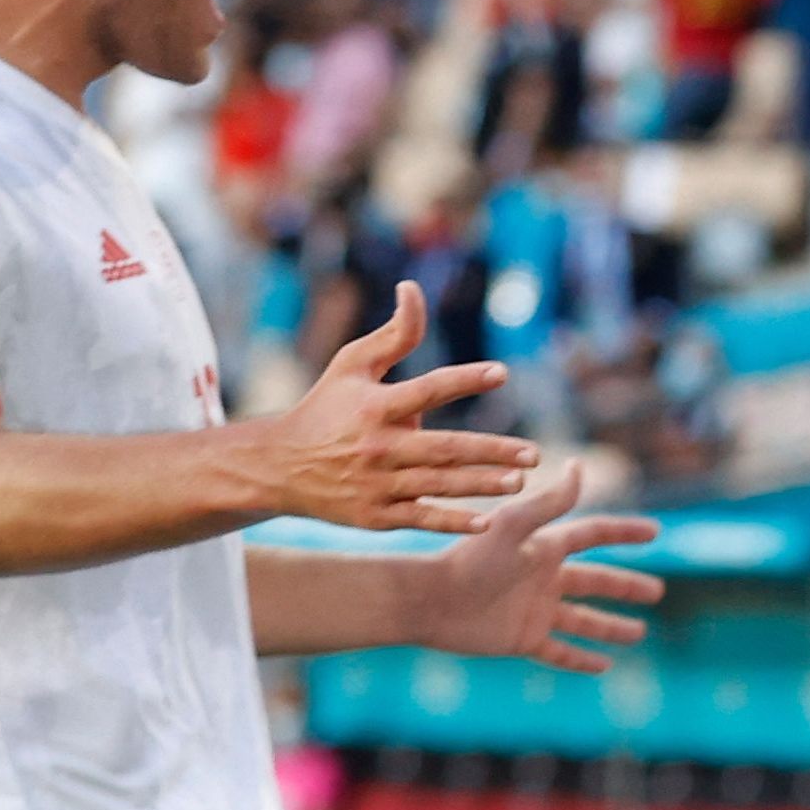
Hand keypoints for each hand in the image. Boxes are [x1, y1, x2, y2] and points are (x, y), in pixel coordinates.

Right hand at [248, 286, 536, 532]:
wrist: (277, 466)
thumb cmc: (326, 408)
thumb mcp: (352, 365)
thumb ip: (393, 333)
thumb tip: (412, 288)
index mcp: (374, 406)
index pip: (427, 389)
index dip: (464, 380)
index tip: (502, 373)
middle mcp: (378, 446)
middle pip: (444, 448)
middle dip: (491, 451)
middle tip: (532, 454)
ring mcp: (377, 483)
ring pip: (439, 485)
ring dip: (481, 484)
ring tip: (519, 481)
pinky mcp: (376, 515)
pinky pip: (421, 518)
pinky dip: (452, 520)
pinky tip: (487, 521)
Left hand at [405, 462, 665, 672]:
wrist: (428, 601)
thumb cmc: (468, 560)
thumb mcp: (514, 526)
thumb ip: (550, 503)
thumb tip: (579, 467)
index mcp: (544, 548)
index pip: (593, 536)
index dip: (624, 533)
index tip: (654, 532)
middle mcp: (543, 578)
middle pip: (596, 582)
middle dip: (627, 586)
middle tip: (657, 592)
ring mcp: (535, 610)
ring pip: (584, 621)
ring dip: (612, 627)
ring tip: (639, 634)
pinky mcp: (523, 639)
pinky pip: (560, 652)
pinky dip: (582, 660)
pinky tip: (604, 667)